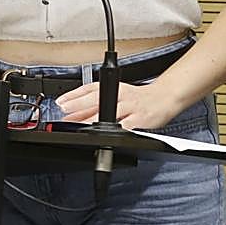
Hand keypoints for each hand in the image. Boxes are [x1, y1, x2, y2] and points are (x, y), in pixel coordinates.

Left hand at [55, 80, 181, 130]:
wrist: (164, 98)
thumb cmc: (138, 98)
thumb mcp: (117, 95)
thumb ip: (96, 104)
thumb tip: (72, 114)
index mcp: (114, 88)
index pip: (90, 88)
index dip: (74, 95)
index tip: (60, 102)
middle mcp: (121, 95)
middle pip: (97, 98)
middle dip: (79, 105)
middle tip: (65, 111)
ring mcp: (131, 107)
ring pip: (110, 112)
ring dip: (94, 120)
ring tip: (80, 126)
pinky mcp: (141, 119)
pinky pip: (127, 126)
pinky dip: (117, 131)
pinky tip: (107, 136)